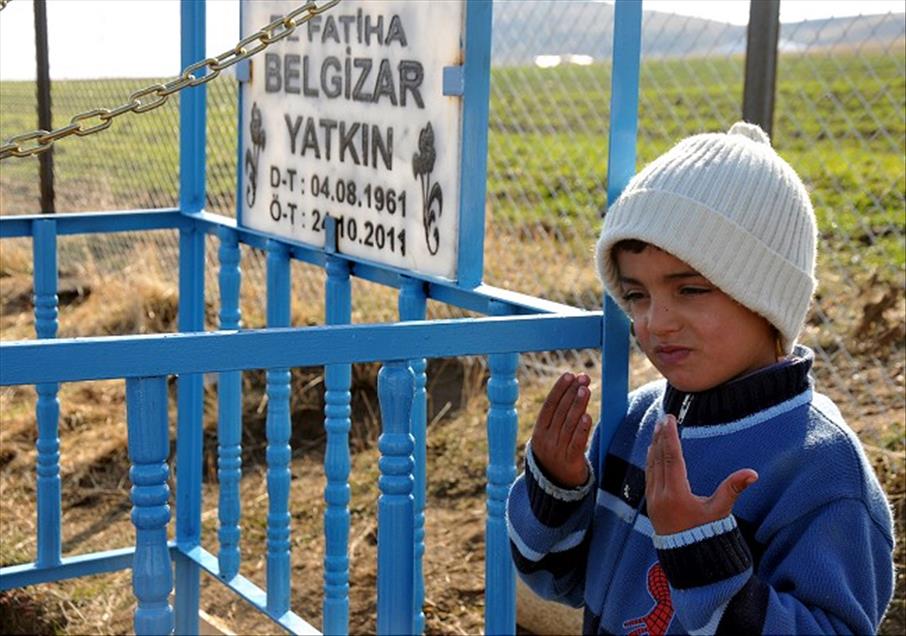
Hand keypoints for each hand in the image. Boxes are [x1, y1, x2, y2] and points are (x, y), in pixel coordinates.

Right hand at [530, 372, 592, 487]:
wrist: (557, 486)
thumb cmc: (556, 454)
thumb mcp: (549, 436)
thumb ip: (558, 417)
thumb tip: (574, 388)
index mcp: (539, 432)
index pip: (549, 406)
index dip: (559, 390)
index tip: (569, 375)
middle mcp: (546, 440)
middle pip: (560, 412)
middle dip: (572, 393)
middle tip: (583, 378)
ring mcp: (557, 451)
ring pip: (568, 424)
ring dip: (578, 405)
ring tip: (586, 389)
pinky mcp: (571, 462)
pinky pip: (576, 443)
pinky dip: (581, 429)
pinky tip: (587, 416)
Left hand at [645, 414, 757, 534]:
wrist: (688, 558)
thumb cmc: (706, 535)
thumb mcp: (720, 512)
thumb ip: (733, 489)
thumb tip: (753, 473)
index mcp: (676, 494)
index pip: (672, 458)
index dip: (670, 437)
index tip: (668, 420)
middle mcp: (660, 494)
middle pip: (659, 458)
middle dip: (661, 437)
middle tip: (663, 418)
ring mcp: (653, 499)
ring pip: (651, 465)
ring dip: (654, 446)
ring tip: (658, 429)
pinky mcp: (651, 503)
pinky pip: (649, 474)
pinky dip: (651, 459)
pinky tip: (654, 450)